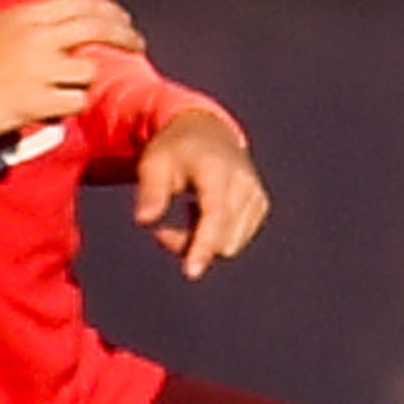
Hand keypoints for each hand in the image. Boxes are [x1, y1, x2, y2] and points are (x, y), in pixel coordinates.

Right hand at [0, 0, 138, 141]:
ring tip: (70, 89)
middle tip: (137, 45)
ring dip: (86, 81)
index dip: (109, 9)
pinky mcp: (35, 101)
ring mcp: (37, 69)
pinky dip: (71, 107)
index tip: (122, 19)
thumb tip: (60, 21)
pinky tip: (56, 108)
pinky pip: (74, 102)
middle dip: (125, 36)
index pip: (82, 2)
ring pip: (89, 70)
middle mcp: (36, 37)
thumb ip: (28, 22)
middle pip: (98, 29)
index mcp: (25, 15)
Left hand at [132, 108, 267, 278]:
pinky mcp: (258, 206)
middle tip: (160, 231)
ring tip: (182, 214)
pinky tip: (200, 213)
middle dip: (188, 244)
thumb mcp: (152, 163)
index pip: (215, 215)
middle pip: (221, 238)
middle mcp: (244, 183)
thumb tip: (145, 221)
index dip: (203, 245)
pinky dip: (214, 236)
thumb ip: (150, 191)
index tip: (191, 272)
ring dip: (200, 242)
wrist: (206, 131)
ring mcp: (255, 196)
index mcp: (217, 170)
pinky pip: (235, 238)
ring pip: (229, 244)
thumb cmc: (174, 149)